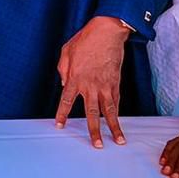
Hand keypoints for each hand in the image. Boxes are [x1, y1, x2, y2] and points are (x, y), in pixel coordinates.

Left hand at [55, 16, 129, 147]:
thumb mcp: (66, 52)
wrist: (107, 32)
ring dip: (114, 127)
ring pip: (110, 111)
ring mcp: (105, 85)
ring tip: (119, 141)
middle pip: (92, 113)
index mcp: (75, 78)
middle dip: (94, 131)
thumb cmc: (85, 40)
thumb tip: (65, 84)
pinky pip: (116, 100)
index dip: (62, 114)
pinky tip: (119, 121)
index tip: (59, 126)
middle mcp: (90, 85)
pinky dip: (117, 111)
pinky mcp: (116, 82)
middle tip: (97, 145)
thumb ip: (63, 70)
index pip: (65, 101)